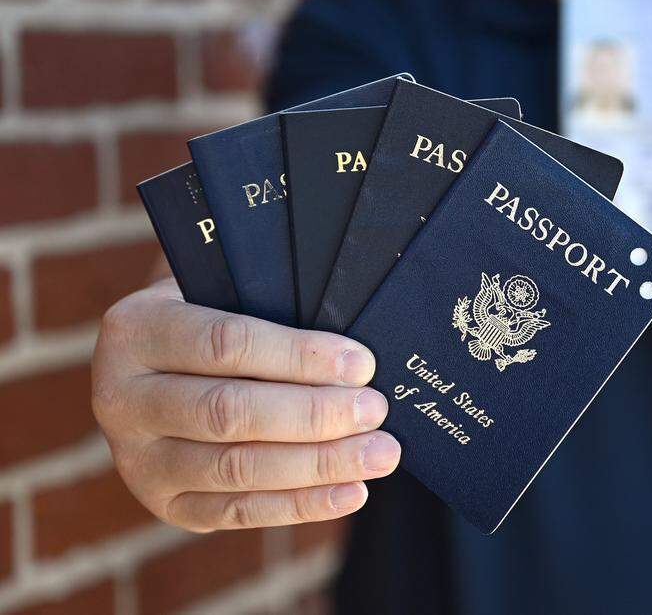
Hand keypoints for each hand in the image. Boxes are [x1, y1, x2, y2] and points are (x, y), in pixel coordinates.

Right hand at [92, 279, 399, 532]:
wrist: (162, 363)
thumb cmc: (216, 314)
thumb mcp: (227, 292)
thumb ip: (276, 310)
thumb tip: (355, 355)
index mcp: (136, 330)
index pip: (226, 344)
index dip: (299, 357)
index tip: (361, 365)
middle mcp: (122, 397)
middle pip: (229, 413)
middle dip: (314, 414)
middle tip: (375, 410)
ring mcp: (137, 458)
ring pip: (236, 469)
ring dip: (318, 465)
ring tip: (379, 454)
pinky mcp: (164, 503)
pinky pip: (238, 511)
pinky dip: (301, 504)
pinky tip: (352, 492)